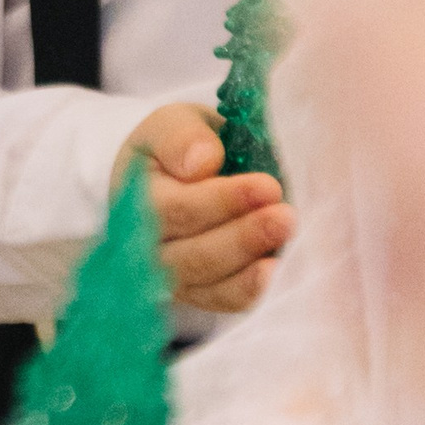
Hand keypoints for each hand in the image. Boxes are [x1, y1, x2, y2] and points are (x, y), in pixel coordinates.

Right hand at [122, 100, 291, 313]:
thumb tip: (202, 162)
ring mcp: (173, 277)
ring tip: (289, 241)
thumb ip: (180, 137)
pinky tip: (277, 274)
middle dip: (242, 238)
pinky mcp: (201, 294)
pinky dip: (251, 291)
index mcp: (134, 200)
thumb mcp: (172, 124)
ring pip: (209, 281)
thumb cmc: (180, 148)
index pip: (174, 210)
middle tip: (286, 218)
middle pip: (192, 254)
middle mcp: (146, 248)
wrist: (181, 176)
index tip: (267, 186)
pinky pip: (224, 300)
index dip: (221, 202)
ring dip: (251, 267)